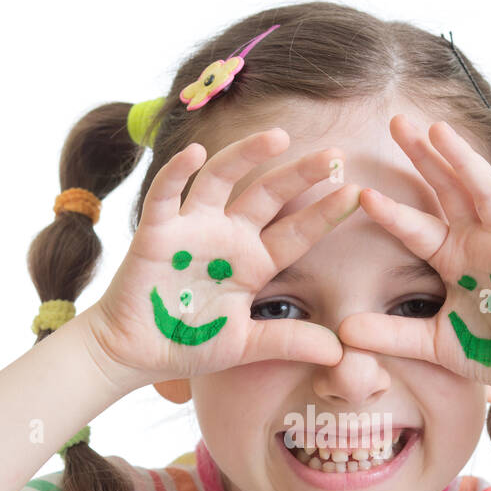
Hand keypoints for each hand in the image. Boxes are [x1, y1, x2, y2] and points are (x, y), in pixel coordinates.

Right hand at [87, 128, 359, 386]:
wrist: (133, 354)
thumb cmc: (188, 343)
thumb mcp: (246, 346)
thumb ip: (288, 342)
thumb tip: (339, 352)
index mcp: (254, 262)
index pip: (297, 232)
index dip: (325, 213)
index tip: (357, 194)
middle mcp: (228, 236)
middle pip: (269, 194)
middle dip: (301, 173)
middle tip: (336, 155)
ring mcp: (192, 229)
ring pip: (222, 178)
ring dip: (246, 155)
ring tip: (278, 136)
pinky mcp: (156, 232)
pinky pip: (166, 195)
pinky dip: (177, 172)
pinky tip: (194, 152)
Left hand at [336, 115, 490, 412]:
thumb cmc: (489, 352)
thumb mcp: (429, 343)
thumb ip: (389, 335)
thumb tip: (342, 332)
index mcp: (453, 256)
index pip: (416, 226)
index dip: (391, 211)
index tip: (360, 193)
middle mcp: (480, 242)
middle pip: (449, 190)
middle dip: (425, 157)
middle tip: (397, 122)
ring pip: (488, 195)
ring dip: (466, 162)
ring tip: (441, 131)